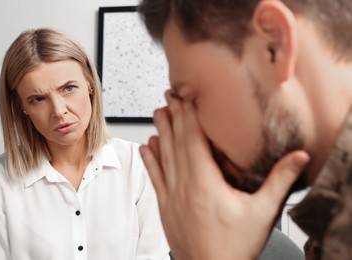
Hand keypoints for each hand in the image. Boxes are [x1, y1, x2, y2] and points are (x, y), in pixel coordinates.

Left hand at [139, 92, 309, 259]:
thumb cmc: (235, 247)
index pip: (194, 140)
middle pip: (176, 144)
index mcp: (205, 183)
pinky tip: (146, 148)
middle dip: (174, 117)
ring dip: (160, 133)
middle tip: (169, 97)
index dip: (188, 116)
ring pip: (163, 157)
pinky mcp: (165, 208)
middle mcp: (184, 186)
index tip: (183, 97)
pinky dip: (150, 160)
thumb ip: (280, 182)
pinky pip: (155, 178)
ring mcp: (171, 197)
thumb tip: (299, 158)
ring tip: (157, 114)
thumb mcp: (263, 213)